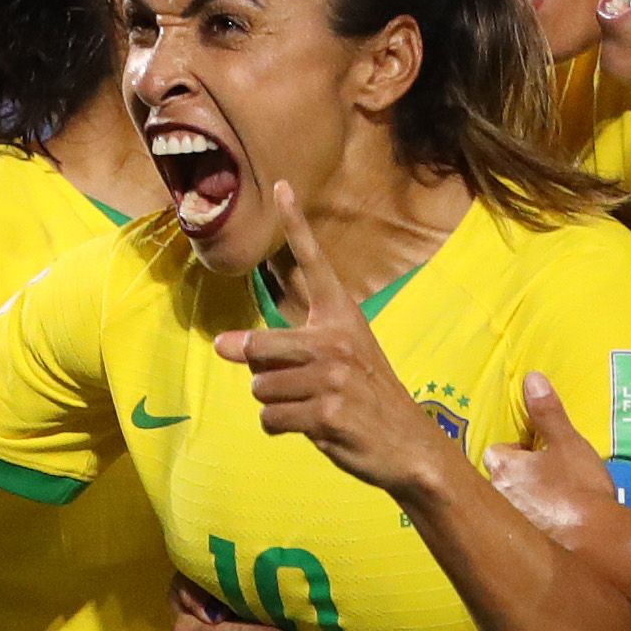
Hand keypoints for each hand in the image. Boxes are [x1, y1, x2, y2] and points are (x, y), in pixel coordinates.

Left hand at [215, 188, 461, 503]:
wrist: (406, 445)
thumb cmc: (364, 399)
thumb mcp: (338, 361)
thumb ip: (285, 349)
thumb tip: (224, 345)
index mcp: (342, 317)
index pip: (314, 263)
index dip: (297, 224)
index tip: (282, 186)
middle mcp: (337, 340)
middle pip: (260, 345)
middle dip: (254, 366)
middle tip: (277, 378)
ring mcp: (333, 376)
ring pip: (260, 388)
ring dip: (273, 404)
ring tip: (306, 406)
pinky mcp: (327, 411)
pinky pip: (271, 418)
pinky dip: (280, 428)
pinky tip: (308, 426)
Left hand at [484, 370, 621, 547]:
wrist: (597, 540)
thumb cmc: (580, 486)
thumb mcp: (568, 442)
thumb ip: (547, 412)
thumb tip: (531, 378)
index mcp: (505, 468)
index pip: (498, 451)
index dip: (517, 450)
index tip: (538, 454)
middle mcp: (497, 496)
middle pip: (500, 479)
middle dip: (518, 478)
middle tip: (547, 479)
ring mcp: (508, 523)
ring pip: (510, 504)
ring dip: (525, 502)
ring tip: (554, 502)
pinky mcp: (521, 546)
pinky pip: (521, 528)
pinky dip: (534, 525)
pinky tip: (555, 526)